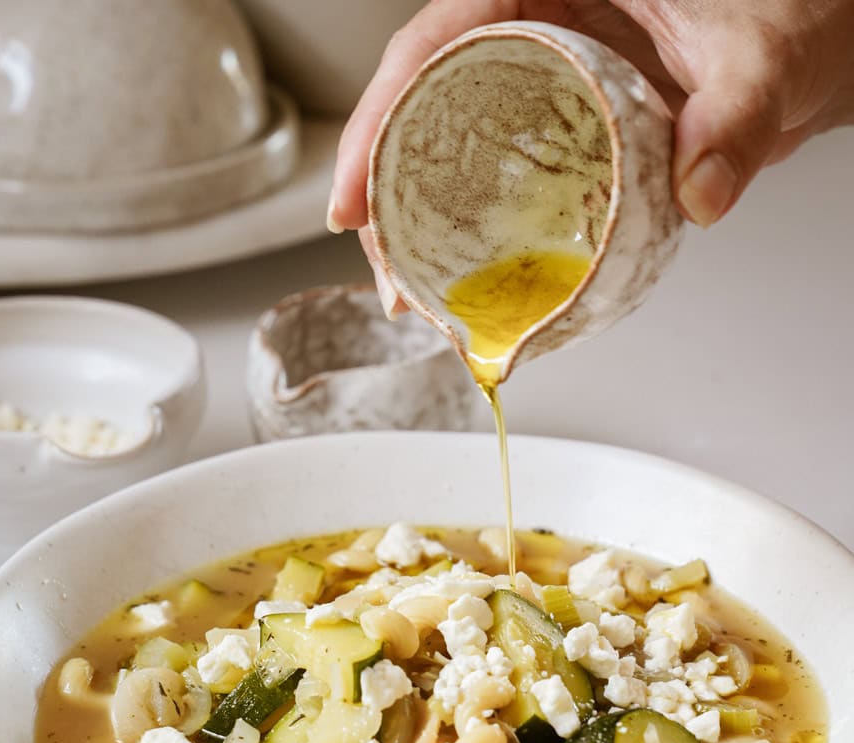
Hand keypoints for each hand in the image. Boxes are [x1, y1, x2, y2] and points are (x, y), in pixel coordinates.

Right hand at [328, 0, 853, 311]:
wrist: (808, 47)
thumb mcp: (764, 53)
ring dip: (417, 221)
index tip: (356, 195)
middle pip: (422, 100)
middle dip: (383, 188)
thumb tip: (699, 192)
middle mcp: (534, 25)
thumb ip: (738, 116)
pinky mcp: (558, 127)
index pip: (437, 39)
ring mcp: (541, 81)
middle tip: (382, 270)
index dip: (380, 116)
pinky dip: (471, 228)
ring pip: (448, 141)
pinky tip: (458, 275)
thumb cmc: (787, 14)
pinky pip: (495, 174)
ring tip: (410, 293)